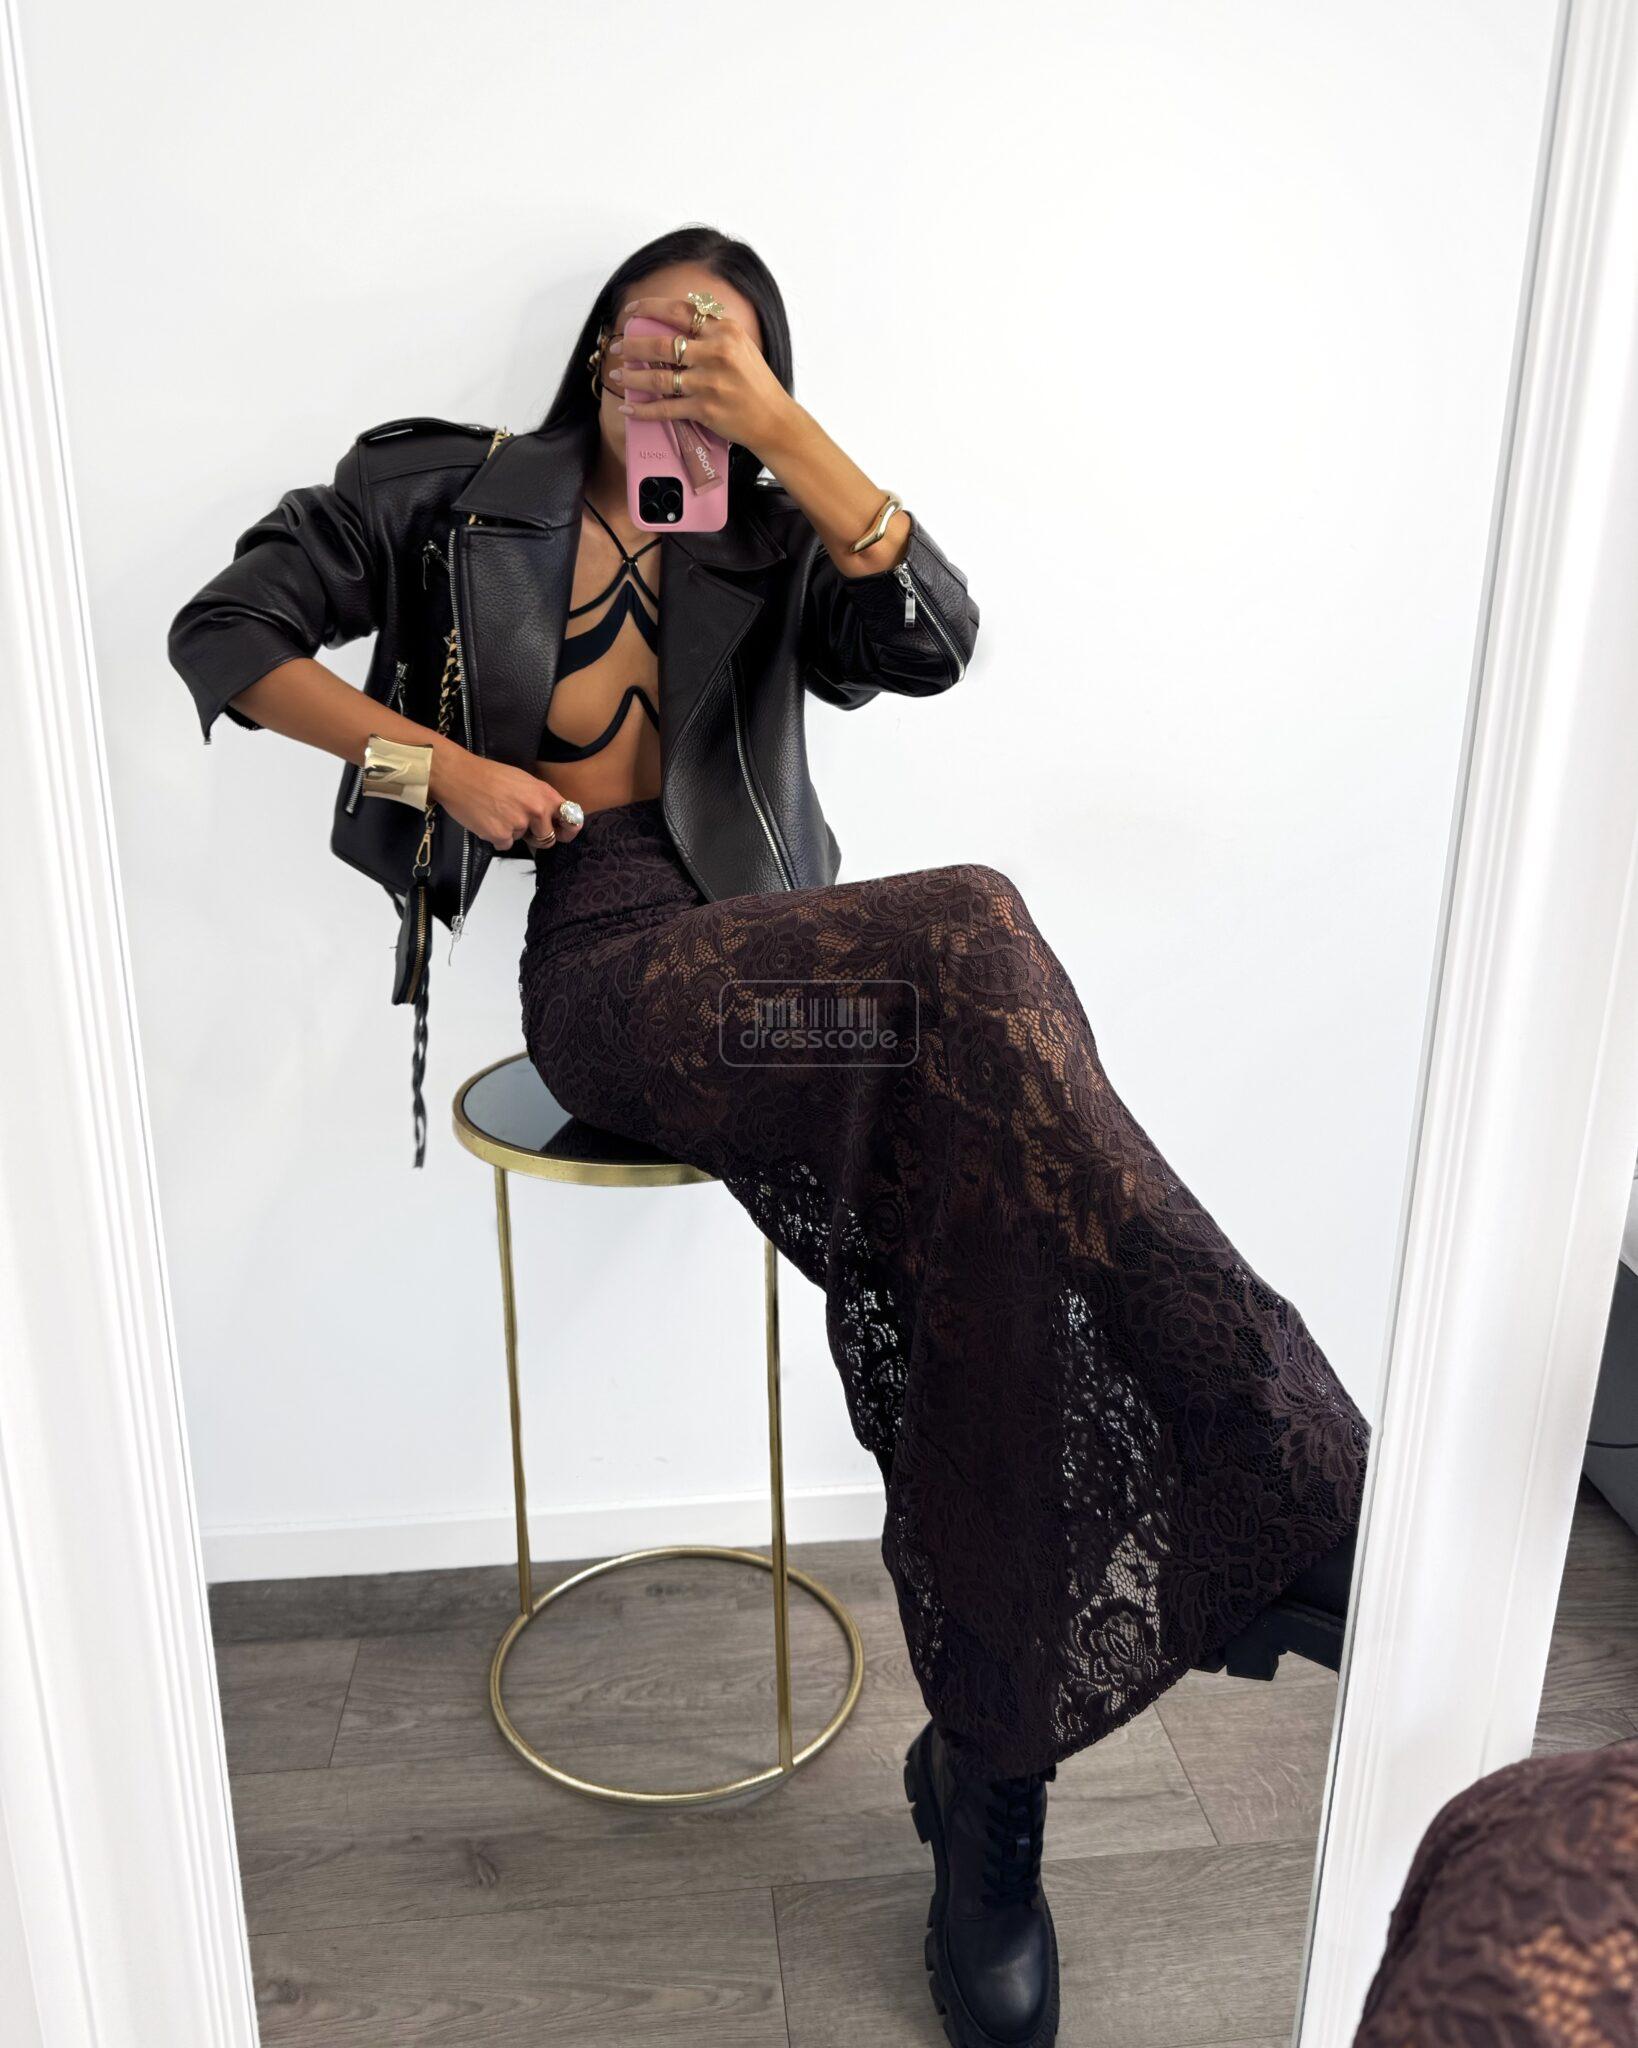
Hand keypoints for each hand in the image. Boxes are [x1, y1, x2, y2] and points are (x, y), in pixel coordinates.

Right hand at [430, 746, 582, 853]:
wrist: (457, 775)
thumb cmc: (487, 775)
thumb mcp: (523, 781)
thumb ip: (540, 799)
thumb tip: (550, 817)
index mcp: (545, 794)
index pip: (572, 819)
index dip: (568, 830)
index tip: (562, 833)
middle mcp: (536, 809)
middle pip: (547, 838)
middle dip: (534, 835)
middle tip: (515, 819)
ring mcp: (519, 823)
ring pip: (522, 839)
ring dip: (510, 831)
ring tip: (495, 811)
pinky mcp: (501, 835)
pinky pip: (504, 844)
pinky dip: (495, 836)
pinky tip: (486, 819)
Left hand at [607, 295, 796, 459]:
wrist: (773, 419)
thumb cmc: (755, 383)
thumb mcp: (740, 345)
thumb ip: (711, 333)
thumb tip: (675, 325)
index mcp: (725, 331)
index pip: (680, 311)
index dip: (650, 308)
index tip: (631, 312)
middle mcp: (717, 353)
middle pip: (662, 343)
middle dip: (633, 345)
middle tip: (618, 348)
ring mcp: (710, 382)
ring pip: (659, 377)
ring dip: (633, 378)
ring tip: (618, 376)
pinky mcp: (705, 409)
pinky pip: (666, 409)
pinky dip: (643, 411)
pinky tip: (628, 410)